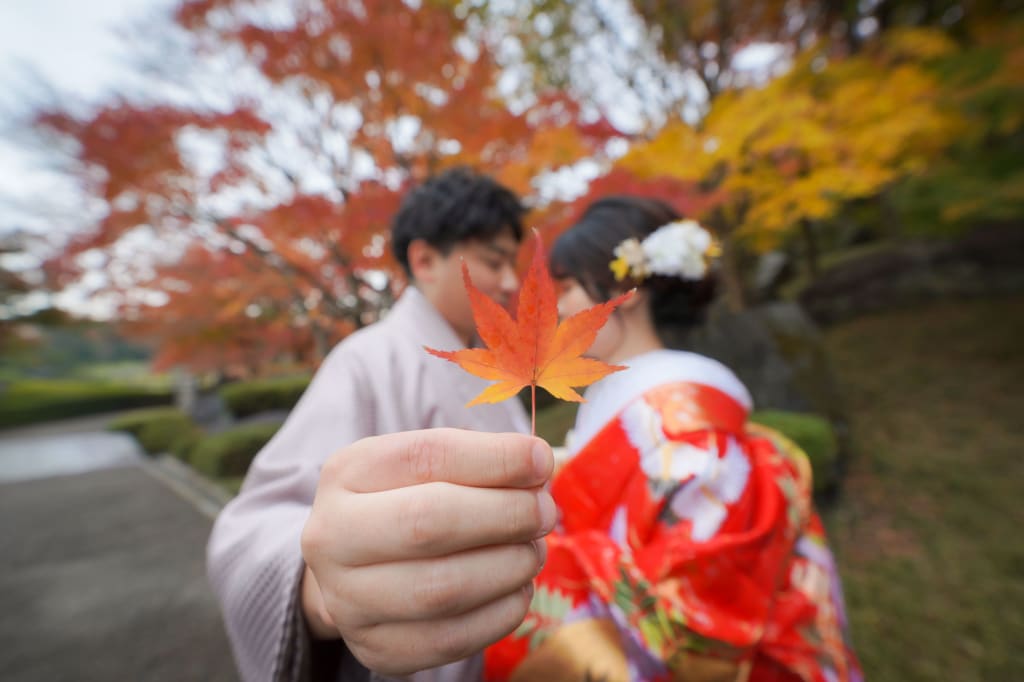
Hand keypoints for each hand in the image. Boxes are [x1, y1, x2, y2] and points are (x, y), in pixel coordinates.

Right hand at [300, 428, 554, 674]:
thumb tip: (538, 465)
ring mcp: (348, 601)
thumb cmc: (404, 502)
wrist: (353, 570)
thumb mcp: (425, 465)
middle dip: (505, 514)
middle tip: (544, 511)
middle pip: (428, 523)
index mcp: (345, 474)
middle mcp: (331, 537)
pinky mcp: (378, 649)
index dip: (493, 458)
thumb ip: (478, 459)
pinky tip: (517, 588)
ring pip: (442, 588)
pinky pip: (453, 639)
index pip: (424, 457)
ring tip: (533, 550)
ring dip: (509, 566)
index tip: (540, 460)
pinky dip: (502, 611)